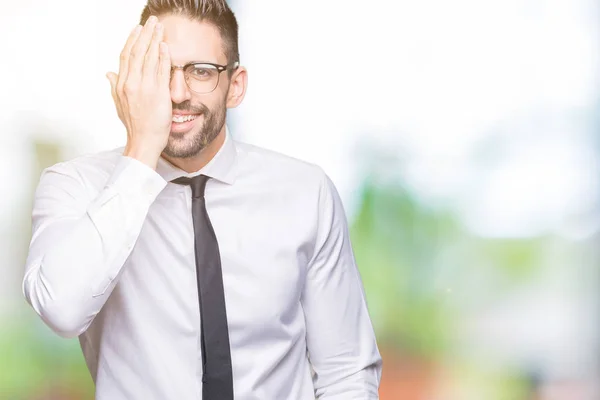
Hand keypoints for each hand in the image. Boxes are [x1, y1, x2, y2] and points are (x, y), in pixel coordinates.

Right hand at [106, 16, 171, 168]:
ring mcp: (144, 88)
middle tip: (152, 21)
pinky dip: (163, 56)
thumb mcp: (119, 104)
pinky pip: (160, 71)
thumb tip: (108, 73)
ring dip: (155, 40)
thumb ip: (114, 86)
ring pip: (149, 58)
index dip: (132, 40)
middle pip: (137, 52)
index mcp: (121, 84)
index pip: (125, 56)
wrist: (143, 142)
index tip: (138, 29)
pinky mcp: (157, 94)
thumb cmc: (134, 125)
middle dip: (145, 34)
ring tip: (160, 27)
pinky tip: (165, 46)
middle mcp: (131, 84)